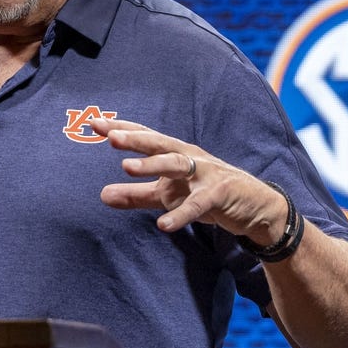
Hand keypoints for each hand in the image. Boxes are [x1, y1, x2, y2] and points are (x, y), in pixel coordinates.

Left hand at [90, 118, 287, 241]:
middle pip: (159, 143)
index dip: (121, 129)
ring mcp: (206, 173)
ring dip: (152, 164)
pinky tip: (163, 224)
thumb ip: (136, 194)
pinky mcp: (220, 193)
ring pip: (177, 164)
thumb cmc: (205, 194)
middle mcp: (188, 156)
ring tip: (126, 167)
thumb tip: (102, 195)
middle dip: (135, 138)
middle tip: (110, 137)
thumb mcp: (167, 195)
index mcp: (174, 153)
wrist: (254, 208)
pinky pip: (198, 203)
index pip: (144, 137)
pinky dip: (181, 213)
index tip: (93, 123)